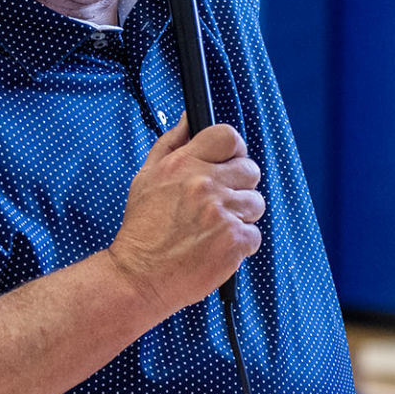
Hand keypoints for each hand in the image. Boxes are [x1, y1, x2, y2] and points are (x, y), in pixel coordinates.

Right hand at [105, 117, 264, 315]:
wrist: (138, 276)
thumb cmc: (143, 228)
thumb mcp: (147, 176)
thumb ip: (172, 142)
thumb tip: (189, 117)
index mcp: (184, 164)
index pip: (228, 137)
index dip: (234, 150)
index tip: (230, 162)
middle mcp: (205, 185)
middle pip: (250, 169)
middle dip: (239, 185)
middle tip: (219, 202)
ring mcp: (222, 213)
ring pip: (256, 203)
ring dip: (240, 215)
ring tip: (214, 228)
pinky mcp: (233, 241)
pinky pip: (254, 234)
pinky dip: (240, 243)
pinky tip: (216, 247)